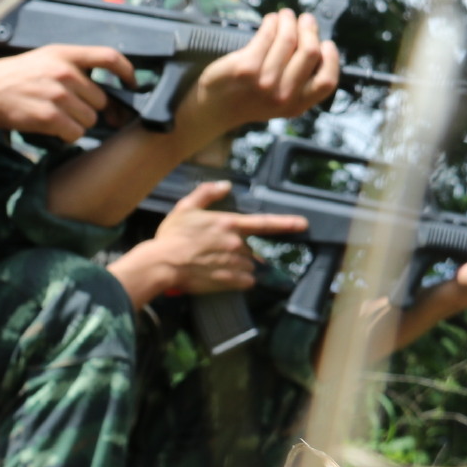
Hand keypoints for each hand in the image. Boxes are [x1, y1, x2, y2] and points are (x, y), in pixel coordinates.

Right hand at [0, 45, 135, 144]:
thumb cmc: (14, 77)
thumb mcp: (44, 59)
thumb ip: (73, 68)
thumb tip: (104, 90)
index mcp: (64, 54)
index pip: (109, 57)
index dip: (127, 72)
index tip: (131, 83)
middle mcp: (64, 72)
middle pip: (101, 99)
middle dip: (88, 108)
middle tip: (70, 108)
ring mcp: (58, 95)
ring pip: (90, 119)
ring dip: (78, 123)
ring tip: (57, 117)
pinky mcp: (50, 116)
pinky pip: (76, 133)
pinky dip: (67, 135)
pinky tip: (52, 127)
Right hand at [110, 180, 306, 306]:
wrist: (163, 264)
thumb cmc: (172, 236)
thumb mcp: (185, 208)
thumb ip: (206, 194)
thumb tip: (225, 185)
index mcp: (228, 224)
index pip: (264, 223)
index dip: (286, 223)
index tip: (303, 224)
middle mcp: (236, 243)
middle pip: (249, 248)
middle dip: (237, 250)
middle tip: (214, 252)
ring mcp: (235, 264)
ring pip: (248, 265)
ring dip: (238, 265)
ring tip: (214, 265)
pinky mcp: (231, 281)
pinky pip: (246, 281)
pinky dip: (238, 280)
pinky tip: (221, 276)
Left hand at [177, 9, 340, 142]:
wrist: (214, 109)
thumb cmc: (248, 99)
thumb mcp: (281, 103)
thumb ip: (300, 83)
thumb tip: (317, 46)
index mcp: (296, 106)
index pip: (327, 81)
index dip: (331, 58)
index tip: (325, 43)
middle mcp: (282, 96)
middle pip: (309, 52)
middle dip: (310, 29)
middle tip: (305, 19)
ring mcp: (263, 81)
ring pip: (288, 39)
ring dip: (289, 21)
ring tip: (286, 16)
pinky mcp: (244, 67)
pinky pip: (265, 35)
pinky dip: (271, 23)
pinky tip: (271, 20)